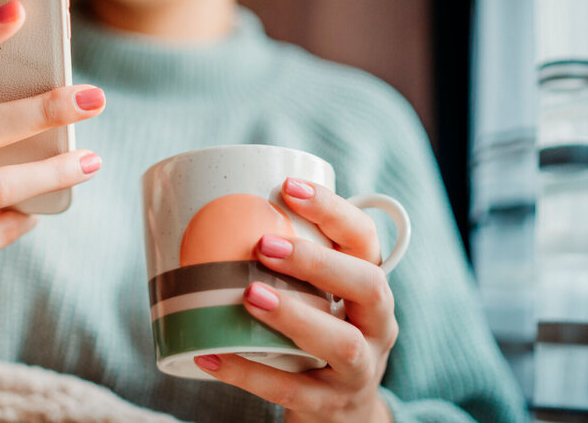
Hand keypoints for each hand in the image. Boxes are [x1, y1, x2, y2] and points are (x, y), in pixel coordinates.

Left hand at [194, 178, 394, 422]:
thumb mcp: (316, 296)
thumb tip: (212, 214)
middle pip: (367, 285)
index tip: (287, 187)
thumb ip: (286, 263)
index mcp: (369, 286)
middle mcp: (377, 325)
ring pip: (343, 343)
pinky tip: (210, 355)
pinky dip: (247, 373)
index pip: (364, 239)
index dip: (332, 210)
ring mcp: (359, 369)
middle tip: (264, 245)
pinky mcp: (330, 406)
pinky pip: (292, 390)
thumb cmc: (317, 333)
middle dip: (317, 262)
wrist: (340, 412)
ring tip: (250, 295)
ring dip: (294, 316)